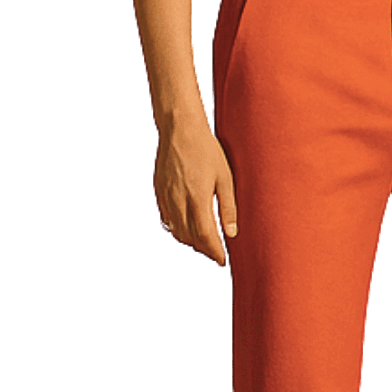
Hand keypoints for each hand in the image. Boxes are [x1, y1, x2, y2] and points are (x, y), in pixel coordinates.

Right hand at [153, 116, 238, 266]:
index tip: (222, 260)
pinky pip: (166, 219)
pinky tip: (186, 229)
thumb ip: (228, 205)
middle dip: (203, 248)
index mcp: (197, 198)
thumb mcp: (225, 176)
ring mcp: (165, 198)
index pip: (205, 235)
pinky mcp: (159, 193)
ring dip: (190, 241)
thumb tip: (232, 232)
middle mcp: (178, 202)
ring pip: (176, 230)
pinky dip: (177, 229)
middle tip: (216, 253)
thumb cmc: (207, 151)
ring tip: (204, 244)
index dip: (214, 251)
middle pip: (189, 236)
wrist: (180, 131)